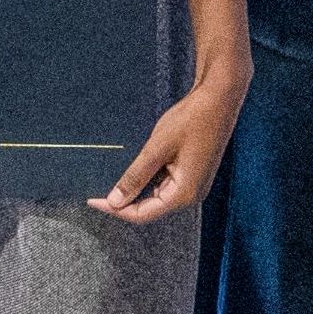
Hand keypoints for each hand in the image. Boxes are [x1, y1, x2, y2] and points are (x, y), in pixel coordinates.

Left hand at [94, 67, 246, 222]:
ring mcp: (193, 185)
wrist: (219, 99)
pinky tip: (136, 166)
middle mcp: (191, 195)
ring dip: (136, 188)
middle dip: (124, 200)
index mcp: (184, 194)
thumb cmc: (193, 119)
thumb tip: (115, 201)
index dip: (115, 210)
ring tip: (114, 174)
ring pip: (156, 196)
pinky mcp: (192, 174)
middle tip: (98, 189)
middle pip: (149, 208)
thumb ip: (136, 177)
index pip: (142, 214)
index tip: (93, 200)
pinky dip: (148, 178)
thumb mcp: (157, 148)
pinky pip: (164, 184)